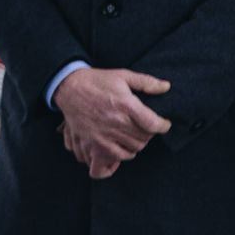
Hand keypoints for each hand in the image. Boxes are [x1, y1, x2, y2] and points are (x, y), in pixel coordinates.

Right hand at [53, 67, 171, 178]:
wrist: (68, 88)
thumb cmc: (96, 81)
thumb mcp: (122, 75)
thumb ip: (146, 82)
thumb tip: (167, 86)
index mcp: (125, 104)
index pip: (153, 124)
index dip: (163, 126)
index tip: (163, 124)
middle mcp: (116, 121)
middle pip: (144, 138)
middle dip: (148, 134)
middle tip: (144, 128)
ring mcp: (104, 135)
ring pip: (133, 149)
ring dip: (136, 144)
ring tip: (132, 135)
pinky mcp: (93, 143)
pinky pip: (115, 158)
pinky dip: (122, 155)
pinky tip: (121, 146)